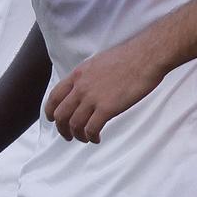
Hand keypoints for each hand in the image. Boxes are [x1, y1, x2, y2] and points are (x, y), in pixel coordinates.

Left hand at [43, 34, 166, 141]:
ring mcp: (92, 98)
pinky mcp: (107, 108)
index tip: (53, 119)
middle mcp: (81, 87)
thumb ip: (88, 77)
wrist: (145, 57)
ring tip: (85, 138)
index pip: (55, 96)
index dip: (51, 111)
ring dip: (77, 135)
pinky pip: (91, 128)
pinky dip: (91, 137)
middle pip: (61, 114)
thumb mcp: (98, 62)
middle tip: (68, 136)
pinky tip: (96, 138)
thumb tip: (87, 88)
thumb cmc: (128, 57)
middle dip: (62, 128)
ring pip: (74, 124)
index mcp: (78, 75)